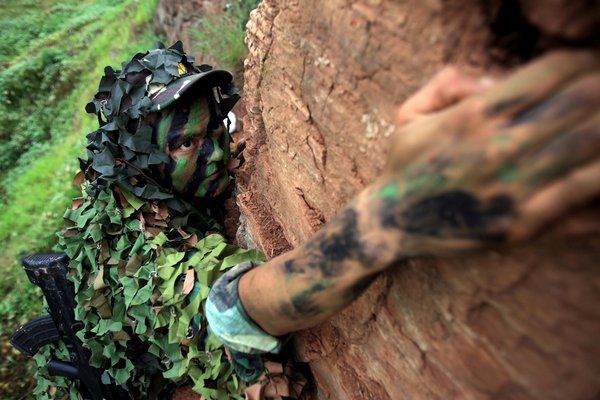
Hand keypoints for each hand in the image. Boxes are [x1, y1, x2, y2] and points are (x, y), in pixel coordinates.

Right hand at [378, 50, 598, 255]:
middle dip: (599, 90)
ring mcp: (513, 188)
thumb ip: (448, 83)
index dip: (579, 62)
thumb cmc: (406, 165)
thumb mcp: (410, 113)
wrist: (392, 224)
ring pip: (589, 145)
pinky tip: (597, 166)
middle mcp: (497, 148)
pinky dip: (599, 176)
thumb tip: (494, 81)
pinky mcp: (522, 225)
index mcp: (473, 116)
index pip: (551, 72)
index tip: (585, 66)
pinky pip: (581, 192)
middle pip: (580, 102)